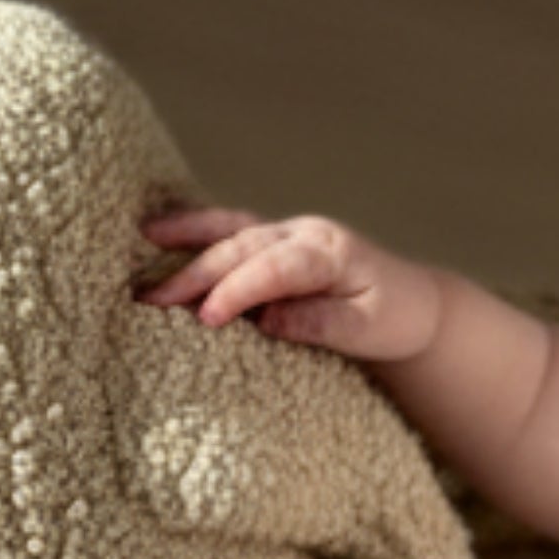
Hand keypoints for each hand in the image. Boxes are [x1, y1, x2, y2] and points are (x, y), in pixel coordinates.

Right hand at [138, 201, 447, 365]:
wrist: (414, 301)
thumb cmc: (395, 319)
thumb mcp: (369, 330)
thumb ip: (322, 322)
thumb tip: (269, 319)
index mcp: (331, 253)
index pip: (276, 269)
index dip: (239, 291)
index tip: (206, 318)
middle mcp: (305, 233)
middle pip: (244, 248)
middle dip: (196, 272)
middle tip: (150, 299)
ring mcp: (289, 233)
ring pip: (232, 228)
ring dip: (187, 235)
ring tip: (144, 237)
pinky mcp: (276, 242)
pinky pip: (232, 229)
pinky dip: (197, 229)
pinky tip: (162, 229)